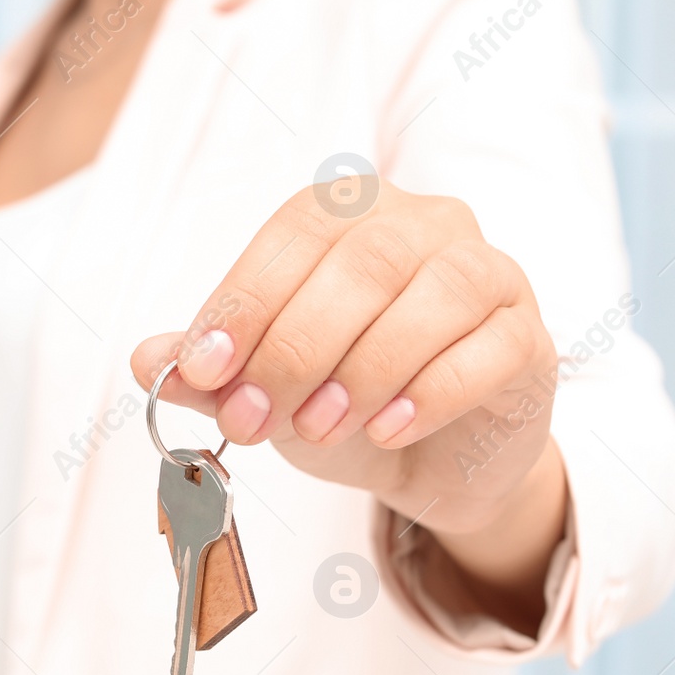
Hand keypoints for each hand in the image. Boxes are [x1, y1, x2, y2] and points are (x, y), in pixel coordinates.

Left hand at [131, 180, 567, 627]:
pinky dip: (428, 393)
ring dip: (361, 370)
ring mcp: (489, 273)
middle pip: (362, 262)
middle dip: (294, 347)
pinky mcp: (528, 337)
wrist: (434, 462)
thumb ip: (212, 370)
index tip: (204, 369)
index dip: (246, 299)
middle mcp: (427, 223)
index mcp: (353, 212)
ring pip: (430, 297)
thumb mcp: (267, 387)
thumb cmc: (345, 400)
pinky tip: (387, 431)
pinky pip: (485, 350)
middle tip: (252, 419)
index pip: (297, 232)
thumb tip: (146, 359)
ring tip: (316, 429)